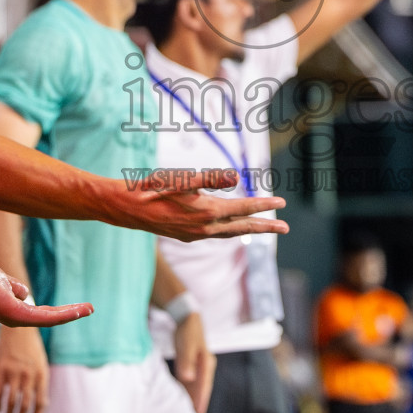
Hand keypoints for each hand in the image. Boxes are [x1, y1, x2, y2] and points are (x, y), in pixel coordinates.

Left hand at [0, 259, 93, 327]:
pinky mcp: (18, 314)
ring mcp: (17, 318)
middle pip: (50, 318)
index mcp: (14, 311)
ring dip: (72, 314)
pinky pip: (46, 316)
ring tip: (90, 309)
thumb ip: (14, 287)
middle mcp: (17, 319)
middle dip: (70, 314)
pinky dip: (63, 314)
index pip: (42, 313)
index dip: (60, 311)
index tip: (76, 307)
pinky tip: (76, 310)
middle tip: (90, 309)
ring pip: (51, 319)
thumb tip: (25, 291)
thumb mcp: (2, 280)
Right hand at [0, 325, 49, 412]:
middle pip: (26, 404)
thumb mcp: (41, 364)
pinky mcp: (1, 369)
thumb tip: (42, 405)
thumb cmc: (31, 349)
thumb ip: (40, 383)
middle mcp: (29, 375)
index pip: (41, 402)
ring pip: (11, 401)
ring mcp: (14, 372)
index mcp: (42, 374)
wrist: (18, 328)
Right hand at [115, 168, 287, 241]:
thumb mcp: (181, 178)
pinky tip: (230, 226)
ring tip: (264, 227)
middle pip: (242, 227)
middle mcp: (205, 228)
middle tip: (285, 227)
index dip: (264, 205)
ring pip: (230, 232)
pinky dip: (230, 230)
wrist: (127, 209)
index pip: (243, 209)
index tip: (282, 204)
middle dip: (265, 226)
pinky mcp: (187, 235)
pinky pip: (217, 234)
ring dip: (249, 229)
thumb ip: (210, 178)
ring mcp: (196, 234)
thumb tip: (236, 177)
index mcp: (207, 212)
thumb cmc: (153, 189)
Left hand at [172, 313, 216, 412]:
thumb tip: (188, 378)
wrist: (186, 317)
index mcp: (206, 364)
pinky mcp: (191, 368)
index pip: (203, 388)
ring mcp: (198, 369)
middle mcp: (205, 368)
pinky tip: (182, 405)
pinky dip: (187, 396)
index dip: (200, 403)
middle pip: (202, 392)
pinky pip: (189, 386)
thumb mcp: (186, 344)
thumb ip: (186, 361)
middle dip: (199, 408)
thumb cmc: (187, 330)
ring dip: (192, 404)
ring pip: (195, 390)